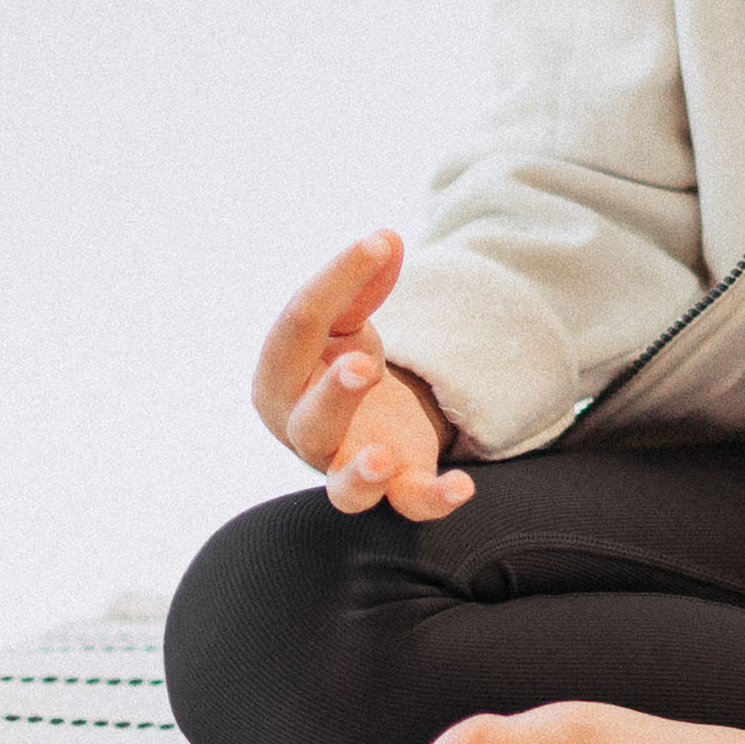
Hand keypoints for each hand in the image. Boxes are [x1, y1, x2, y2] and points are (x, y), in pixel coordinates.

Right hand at [252, 231, 474, 519]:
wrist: (369, 410)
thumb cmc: (341, 358)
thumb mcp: (347, 318)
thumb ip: (363, 283)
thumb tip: (388, 240)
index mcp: (281, 376)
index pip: (299, 326)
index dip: (338, 279)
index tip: (382, 242)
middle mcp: (305, 431)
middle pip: (310, 421)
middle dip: (335, 395)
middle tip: (364, 364)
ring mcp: (347, 463)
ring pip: (344, 488)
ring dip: (361, 474)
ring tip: (383, 455)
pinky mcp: (397, 483)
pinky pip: (410, 503)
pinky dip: (435, 500)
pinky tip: (463, 486)